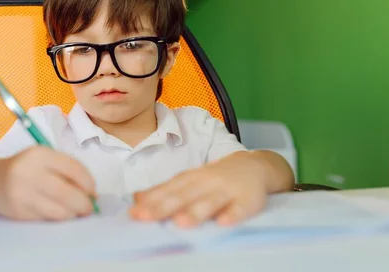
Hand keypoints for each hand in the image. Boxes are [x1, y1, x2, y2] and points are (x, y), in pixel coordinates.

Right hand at [0, 146, 95, 220]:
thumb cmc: (25, 169)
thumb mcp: (43, 160)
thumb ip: (66, 170)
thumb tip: (91, 193)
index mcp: (40, 154)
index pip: (73, 168)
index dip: (88, 182)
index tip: (93, 191)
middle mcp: (29, 172)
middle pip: (66, 193)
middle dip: (83, 203)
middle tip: (88, 208)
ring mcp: (22, 194)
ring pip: (58, 210)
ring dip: (72, 214)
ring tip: (75, 212)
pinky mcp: (18, 212)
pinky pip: (46, 219)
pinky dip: (58, 219)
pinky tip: (59, 214)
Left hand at [129, 152, 266, 227]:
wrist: (254, 166)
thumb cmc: (215, 178)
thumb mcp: (189, 180)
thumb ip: (165, 191)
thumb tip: (136, 200)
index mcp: (190, 179)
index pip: (168, 190)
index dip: (151, 201)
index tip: (134, 212)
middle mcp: (206, 182)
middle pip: (183, 196)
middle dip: (164, 207)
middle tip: (145, 217)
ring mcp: (227, 190)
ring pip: (210, 201)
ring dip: (196, 212)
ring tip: (180, 223)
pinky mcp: (248, 199)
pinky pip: (240, 208)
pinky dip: (233, 215)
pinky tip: (224, 223)